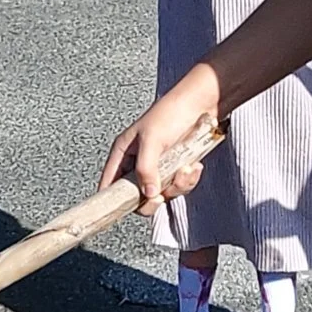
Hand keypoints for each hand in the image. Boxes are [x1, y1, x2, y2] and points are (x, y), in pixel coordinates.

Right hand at [100, 74, 219, 216]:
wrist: (201, 103)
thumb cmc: (171, 112)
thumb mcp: (152, 139)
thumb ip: (146, 168)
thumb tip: (147, 194)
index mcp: (123, 152)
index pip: (110, 183)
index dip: (113, 199)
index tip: (125, 208)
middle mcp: (138, 162)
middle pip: (136, 197)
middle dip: (152, 199)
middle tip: (160, 195)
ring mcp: (158, 167)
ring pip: (161, 194)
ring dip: (176, 186)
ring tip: (184, 169)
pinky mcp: (176, 169)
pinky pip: (179, 186)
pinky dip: (188, 179)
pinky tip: (193, 166)